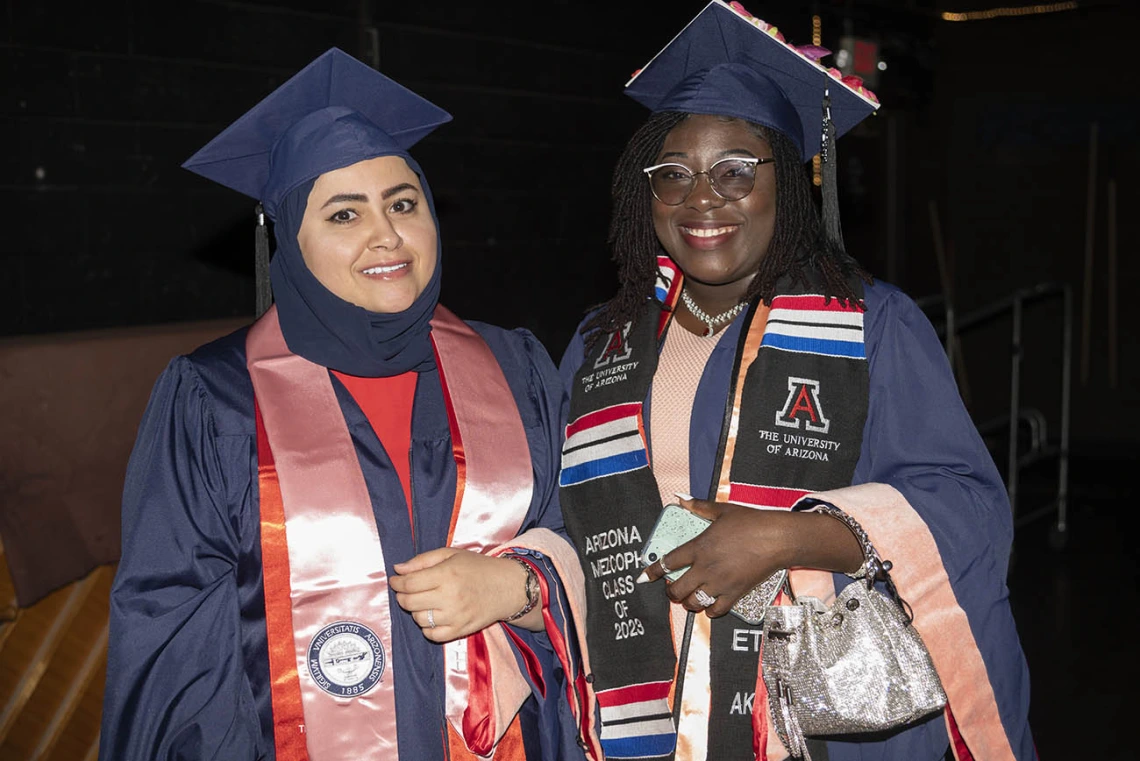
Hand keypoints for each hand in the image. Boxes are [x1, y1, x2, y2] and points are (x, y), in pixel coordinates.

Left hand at [390, 548, 531, 641]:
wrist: (507, 587)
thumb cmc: (477, 568)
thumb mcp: (451, 554)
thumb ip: (422, 561)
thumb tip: (398, 569)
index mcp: (447, 574)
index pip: (409, 583)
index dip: (397, 583)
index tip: (395, 580)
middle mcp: (450, 596)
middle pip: (410, 602)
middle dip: (402, 596)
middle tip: (406, 591)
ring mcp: (455, 616)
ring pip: (419, 619)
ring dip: (416, 610)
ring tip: (424, 601)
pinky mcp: (461, 630)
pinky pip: (432, 635)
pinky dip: (427, 627)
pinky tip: (433, 616)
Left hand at [641, 496, 795, 617]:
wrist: (776, 539)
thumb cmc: (749, 522)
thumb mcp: (721, 510)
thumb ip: (699, 506)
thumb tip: (681, 499)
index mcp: (698, 547)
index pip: (668, 562)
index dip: (653, 571)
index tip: (645, 577)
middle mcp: (705, 568)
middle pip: (676, 590)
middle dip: (670, 592)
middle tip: (672, 588)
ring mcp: (719, 584)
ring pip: (693, 603)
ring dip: (688, 602)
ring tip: (689, 597)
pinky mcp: (735, 594)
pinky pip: (716, 611)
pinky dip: (709, 611)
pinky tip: (709, 605)